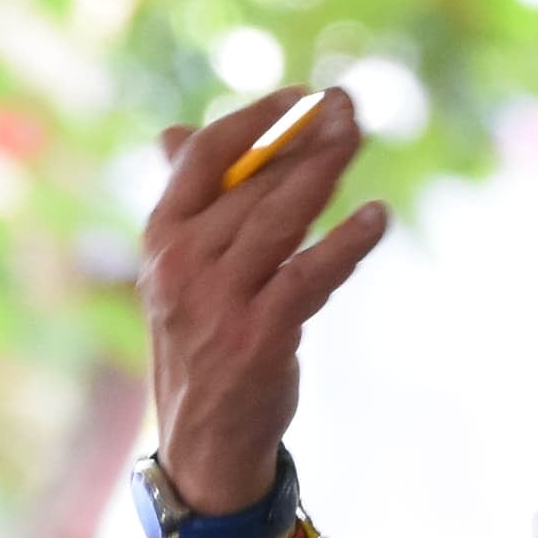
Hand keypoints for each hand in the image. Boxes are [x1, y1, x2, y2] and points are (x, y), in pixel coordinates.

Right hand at [140, 87, 388, 512]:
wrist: (203, 443)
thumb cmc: (201, 342)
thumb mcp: (181, 271)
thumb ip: (189, 202)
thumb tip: (174, 132)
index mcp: (161, 237)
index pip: (204, 156)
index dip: (257, 119)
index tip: (302, 95)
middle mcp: (181, 264)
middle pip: (253, 182)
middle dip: (307, 139)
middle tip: (350, 107)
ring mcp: (218, 301)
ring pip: (282, 219)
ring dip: (326, 173)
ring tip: (359, 138)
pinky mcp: (259, 336)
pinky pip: (310, 275)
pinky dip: (346, 243)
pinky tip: (376, 217)